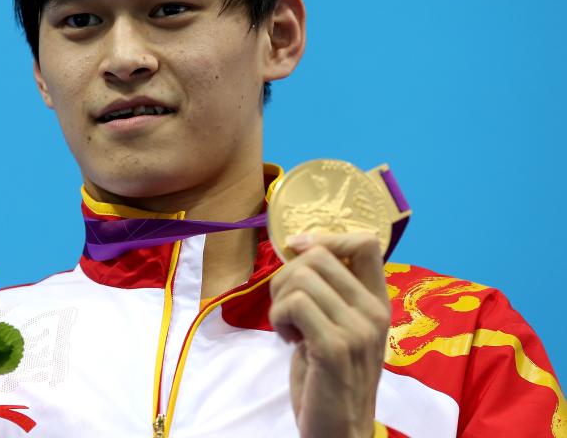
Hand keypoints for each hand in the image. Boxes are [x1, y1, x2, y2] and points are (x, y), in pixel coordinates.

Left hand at [268, 232, 389, 437]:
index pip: (366, 241)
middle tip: (286, 307)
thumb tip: (301, 246)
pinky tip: (288, 340)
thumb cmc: (330, 375)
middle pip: (319, 255)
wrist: (338, 430)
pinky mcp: (335, 347)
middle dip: (286, 275)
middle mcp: (374, 311)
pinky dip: (278, 318)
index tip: (297, 250)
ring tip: (289, 328)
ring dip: (279, 300)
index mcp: (378, 301)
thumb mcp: (339, 325)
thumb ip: (331, 290)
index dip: (325, 237)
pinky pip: (294, 304)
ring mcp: (358, 329)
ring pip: (301, 278)